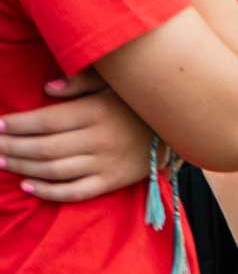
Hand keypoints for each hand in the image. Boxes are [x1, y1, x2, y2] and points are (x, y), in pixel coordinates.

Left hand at [0, 71, 152, 202]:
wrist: (183, 127)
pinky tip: (28, 186)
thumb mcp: (117, 82)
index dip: (18, 124)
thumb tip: (47, 89)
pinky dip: (49, 192)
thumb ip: (82, 81)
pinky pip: (75, 191)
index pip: (46, 121)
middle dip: (11, 147)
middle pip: (44, 147)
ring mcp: (106, 163)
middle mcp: (99, 139)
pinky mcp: (113, 181)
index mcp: (98, 111)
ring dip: (22, 167)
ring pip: (54, 170)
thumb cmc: (142, 100)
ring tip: (1, 162)